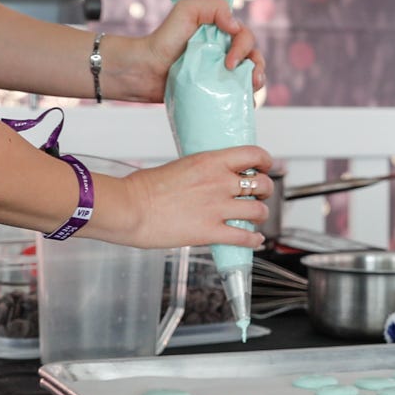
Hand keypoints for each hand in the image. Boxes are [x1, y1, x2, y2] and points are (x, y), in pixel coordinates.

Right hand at [98, 144, 273, 249]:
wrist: (129, 208)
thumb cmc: (144, 188)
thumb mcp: (180, 167)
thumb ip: (202, 172)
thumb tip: (209, 179)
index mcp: (211, 161)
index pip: (254, 154)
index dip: (265, 162)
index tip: (264, 167)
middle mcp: (220, 182)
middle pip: (262, 184)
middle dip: (265, 191)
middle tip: (259, 195)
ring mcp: (217, 207)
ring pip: (258, 211)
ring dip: (260, 216)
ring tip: (255, 218)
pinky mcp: (211, 231)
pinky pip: (244, 237)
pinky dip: (254, 240)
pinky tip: (254, 241)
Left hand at [116, 0, 267, 102]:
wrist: (145, 69)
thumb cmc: (164, 37)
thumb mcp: (187, 10)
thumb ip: (214, 7)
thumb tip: (236, 26)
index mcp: (222, 31)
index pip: (245, 37)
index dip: (243, 49)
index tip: (229, 63)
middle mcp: (225, 50)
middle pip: (254, 57)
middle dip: (258, 67)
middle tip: (252, 80)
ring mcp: (221, 72)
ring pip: (250, 76)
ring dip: (257, 82)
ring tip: (252, 91)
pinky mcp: (215, 90)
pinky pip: (237, 94)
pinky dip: (246, 99)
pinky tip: (245, 105)